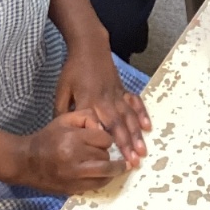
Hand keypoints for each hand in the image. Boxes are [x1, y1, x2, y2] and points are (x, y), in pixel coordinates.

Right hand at [17, 111, 126, 194]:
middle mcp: (75, 158)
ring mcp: (75, 176)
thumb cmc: (47, 138)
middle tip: (103, 153)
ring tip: (119, 167)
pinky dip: (105, 180)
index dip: (106, 140)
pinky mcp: (74, 188)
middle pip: (105, 156)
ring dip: (113, 169)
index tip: (102, 141)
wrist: (27, 161)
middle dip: (107, 154)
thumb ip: (86, 117)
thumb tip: (103, 128)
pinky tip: (106, 176)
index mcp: (73, 139)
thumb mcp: (64, 119)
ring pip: (106, 173)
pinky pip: (98, 185)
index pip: (105, 140)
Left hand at [56, 38, 148, 167]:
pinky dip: (142, 114)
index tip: (108, 157)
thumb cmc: (73, 70)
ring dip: (136, 135)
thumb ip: (62, 111)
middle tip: (133, 162)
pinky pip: (135, 103)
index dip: (102, 141)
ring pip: (128, 117)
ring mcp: (116, 95)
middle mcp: (104, 100)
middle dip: (126, 144)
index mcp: (88, 101)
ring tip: (142, 151)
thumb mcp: (61, 90)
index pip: (96, 125)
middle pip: (117, 125)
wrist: (89, 47)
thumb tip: (63, 131)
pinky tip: (148, 127)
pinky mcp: (123, 90)